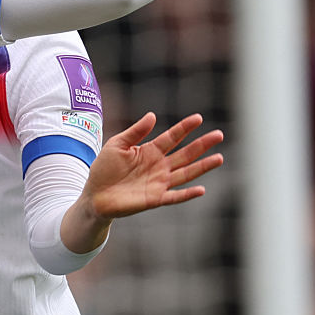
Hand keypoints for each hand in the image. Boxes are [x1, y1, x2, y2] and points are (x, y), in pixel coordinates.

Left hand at [83, 112, 223, 221]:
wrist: (94, 194)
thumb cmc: (104, 168)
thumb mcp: (117, 145)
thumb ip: (135, 132)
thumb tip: (152, 115)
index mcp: (150, 151)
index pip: (171, 137)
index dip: (184, 128)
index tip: (198, 118)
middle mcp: (159, 166)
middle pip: (185, 154)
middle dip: (202, 145)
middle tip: (219, 134)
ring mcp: (159, 183)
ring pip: (186, 173)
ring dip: (202, 167)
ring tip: (219, 158)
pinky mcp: (155, 199)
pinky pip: (174, 197)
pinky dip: (187, 194)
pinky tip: (201, 189)